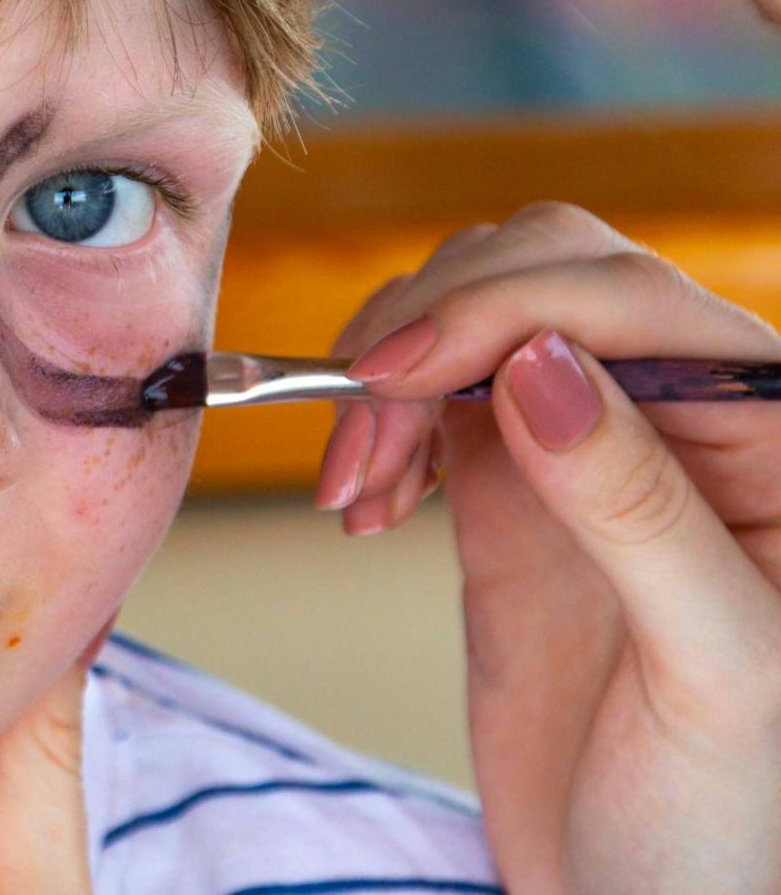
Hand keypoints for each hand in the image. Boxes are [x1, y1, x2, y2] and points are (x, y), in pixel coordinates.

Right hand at [318, 201, 780, 894]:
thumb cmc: (725, 823)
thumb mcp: (717, 670)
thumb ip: (640, 507)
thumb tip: (540, 363)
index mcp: (775, 436)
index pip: (627, 299)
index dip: (500, 308)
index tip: (397, 372)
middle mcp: (686, 417)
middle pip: (542, 272)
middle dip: (434, 329)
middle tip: (365, 426)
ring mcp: (589, 444)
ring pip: (473, 316)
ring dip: (388, 379)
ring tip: (355, 490)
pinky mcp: (510, 485)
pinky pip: (431, 392)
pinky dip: (374, 422)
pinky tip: (364, 501)